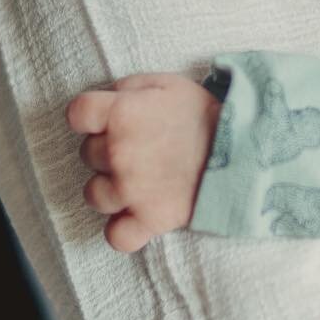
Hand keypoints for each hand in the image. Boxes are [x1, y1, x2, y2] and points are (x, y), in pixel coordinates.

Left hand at [66, 72, 220, 250]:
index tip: (103, 119)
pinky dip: (121, 229)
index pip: (77, 114)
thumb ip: (128, 88)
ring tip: (136, 179)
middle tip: (138, 146)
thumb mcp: (166, 83)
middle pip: (86, 154)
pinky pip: (116, 236)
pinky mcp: (149, 219)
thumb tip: (109, 99)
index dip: (89, 116)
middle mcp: (118, 152)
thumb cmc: (203, 114)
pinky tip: (133, 216)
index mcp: (121, 114)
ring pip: (93, 194)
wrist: (242, 149)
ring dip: (110, 187)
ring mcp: (131, 189)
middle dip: (106, 149)